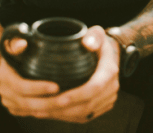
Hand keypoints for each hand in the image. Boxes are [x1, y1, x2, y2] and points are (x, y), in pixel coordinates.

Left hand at [0, 26, 120, 122]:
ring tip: (41, 112)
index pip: (94, 88)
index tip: (59, 99)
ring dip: (63, 115)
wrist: (110, 54)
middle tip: (41, 108)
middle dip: (65, 110)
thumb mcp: (97, 33)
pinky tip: (51, 114)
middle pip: (88, 105)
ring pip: (86, 114)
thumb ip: (93, 36)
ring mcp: (107, 98)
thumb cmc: (99, 42)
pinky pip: (85, 117)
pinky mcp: (102, 105)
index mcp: (109, 71)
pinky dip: (68, 117)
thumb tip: (87, 43)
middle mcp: (111, 87)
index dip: (77, 95)